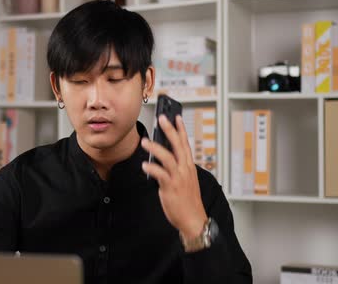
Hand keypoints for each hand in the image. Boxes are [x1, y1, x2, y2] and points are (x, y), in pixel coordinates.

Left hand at [141, 114, 207, 239]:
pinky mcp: (170, 187)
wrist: (193, 219)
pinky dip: (152, 168)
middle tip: (162, 119)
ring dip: (155, 148)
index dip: (180, 130)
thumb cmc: (188, 201)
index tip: (176, 117)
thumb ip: (177, 168)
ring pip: (167, 157)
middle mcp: (185, 169)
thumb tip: (163, 157)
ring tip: (145, 141)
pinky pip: (160, 174)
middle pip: (177, 145)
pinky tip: (144, 165)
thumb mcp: (185, 180)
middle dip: (169, 130)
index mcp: (189, 166)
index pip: (185, 143)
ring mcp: (178, 178)